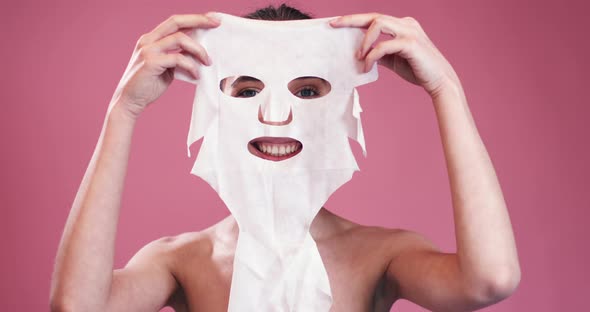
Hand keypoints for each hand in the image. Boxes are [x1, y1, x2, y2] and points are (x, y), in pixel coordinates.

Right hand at [110, 13, 219, 118]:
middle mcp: (148, 40)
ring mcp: (148, 50)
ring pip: (180, 39)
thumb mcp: (167, 67)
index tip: (212, 19)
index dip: (194, 18)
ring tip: (207, 62)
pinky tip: (196, 75)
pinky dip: (191, 66)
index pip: (175, 22)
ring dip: (198, 49)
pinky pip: (178, 58)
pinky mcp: (151, 62)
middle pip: (176, 22)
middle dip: (198, 21)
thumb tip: (199, 53)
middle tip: (216, 24)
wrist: (130, 101)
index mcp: (152, 39)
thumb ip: (178, 57)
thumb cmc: (149, 85)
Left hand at [330, 13, 459, 97]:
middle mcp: (406, 24)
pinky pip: (384, 45)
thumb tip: (361, 54)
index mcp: (401, 25)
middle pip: (373, 16)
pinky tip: (367, 65)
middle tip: (334, 25)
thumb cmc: (417, 70)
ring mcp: (409, 31)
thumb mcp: (393, 60)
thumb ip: (380, 54)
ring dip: (364, 41)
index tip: (336, 23)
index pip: (374, 19)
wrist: (439, 81)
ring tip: (359, 57)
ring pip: (378, 23)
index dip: (354, 19)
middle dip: (351, 20)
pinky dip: (372, 55)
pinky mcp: (411, 44)